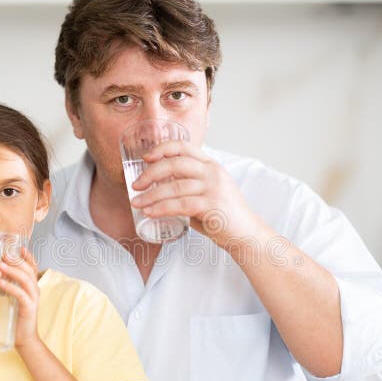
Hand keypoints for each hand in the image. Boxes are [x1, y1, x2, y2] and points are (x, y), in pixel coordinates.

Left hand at [0, 246, 41, 349]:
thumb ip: (7, 286)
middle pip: (29, 269)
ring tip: (0, 265)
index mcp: (31, 285)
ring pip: (26, 279)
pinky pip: (21, 295)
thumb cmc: (14, 318)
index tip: (16, 246)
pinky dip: (11, 287)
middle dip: (16, 260)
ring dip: (13, 271)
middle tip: (3, 253)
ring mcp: (33, 298)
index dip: (26, 256)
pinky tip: (1, 283)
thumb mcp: (12, 298)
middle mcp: (35, 289)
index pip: (32, 266)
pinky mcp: (29, 308)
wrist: (23, 338)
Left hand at [130, 140, 258, 247]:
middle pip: (175, 163)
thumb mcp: (208, 191)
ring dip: (151, 195)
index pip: (183, 147)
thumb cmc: (224, 214)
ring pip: (174, 186)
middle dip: (150, 173)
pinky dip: (161, 208)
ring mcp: (213, 188)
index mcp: (210, 164)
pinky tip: (150, 213)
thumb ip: (188, 186)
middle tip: (136, 185)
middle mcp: (212, 172)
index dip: (162, 149)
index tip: (146, 158)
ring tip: (137, 203)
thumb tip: (159, 189)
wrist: (246, 233)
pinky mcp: (211, 206)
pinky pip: (180, 205)